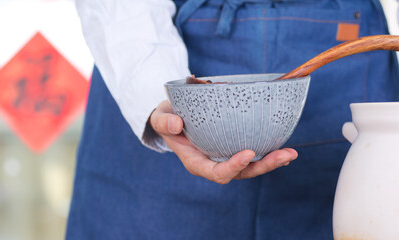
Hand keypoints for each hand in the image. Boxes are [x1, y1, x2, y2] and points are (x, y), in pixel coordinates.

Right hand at [149, 100, 297, 183]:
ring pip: (251, 167)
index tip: (248, 153)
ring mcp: (225, 157)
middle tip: (284, 155)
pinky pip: (253, 155)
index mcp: (196, 162)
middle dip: (263, 166)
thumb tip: (176, 124)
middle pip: (241, 173)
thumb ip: (164, 122)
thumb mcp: (160, 118)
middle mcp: (214, 164)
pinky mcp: (233, 148)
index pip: (216, 172)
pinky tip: (285, 147)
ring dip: (271, 161)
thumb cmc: (167, 119)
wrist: (174, 118)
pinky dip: (269, 152)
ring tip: (291, 154)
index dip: (233, 167)